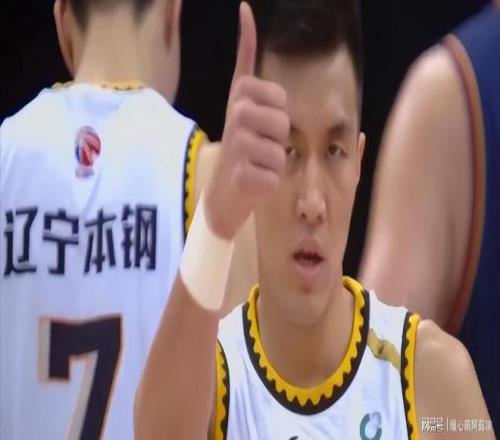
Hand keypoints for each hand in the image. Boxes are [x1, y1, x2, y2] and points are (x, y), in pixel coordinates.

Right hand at [205, 1, 289, 239]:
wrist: (223, 193)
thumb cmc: (239, 149)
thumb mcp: (241, 104)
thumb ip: (245, 61)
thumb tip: (246, 9)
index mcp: (238, 97)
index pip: (278, 95)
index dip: (277, 112)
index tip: (256, 124)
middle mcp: (236, 116)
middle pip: (283, 122)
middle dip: (277, 140)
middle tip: (257, 150)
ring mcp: (238, 145)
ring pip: (281, 150)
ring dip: (274, 163)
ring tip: (254, 166)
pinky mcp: (244, 173)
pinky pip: (276, 174)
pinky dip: (269, 183)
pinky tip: (251, 182)